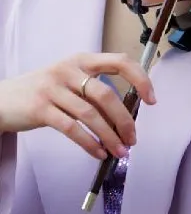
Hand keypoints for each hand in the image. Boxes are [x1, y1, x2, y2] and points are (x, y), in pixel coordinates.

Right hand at [0, 53, 155, 159]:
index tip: (152, 100)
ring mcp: (52, 88)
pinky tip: (99, 153)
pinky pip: (71, 129)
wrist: (3, 99)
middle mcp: (68, 70)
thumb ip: (93, 91)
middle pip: (106, 95)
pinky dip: (89, 144)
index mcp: (81, 60)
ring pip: (90, 115)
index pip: (119, 61)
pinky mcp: (40, 109)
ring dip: (109, 137)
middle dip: (124, 121)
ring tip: (120, 152)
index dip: (140, 79)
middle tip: (133, 139)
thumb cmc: (43, 92)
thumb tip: (125, 117)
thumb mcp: (68, 80)